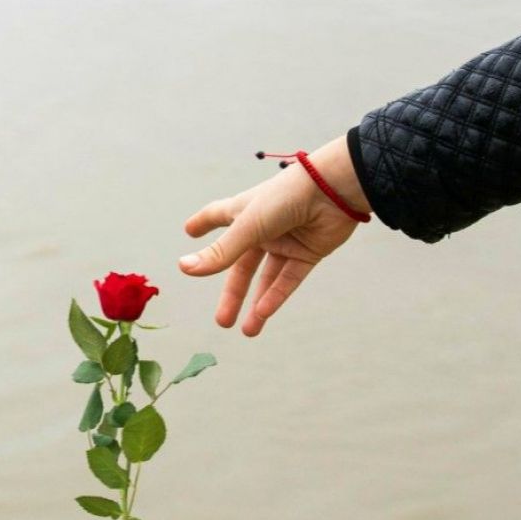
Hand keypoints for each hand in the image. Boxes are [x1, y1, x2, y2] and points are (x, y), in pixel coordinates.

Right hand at [178, 135, 369, 336]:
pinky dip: (277, 296)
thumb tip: (184, 269)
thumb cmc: (286, 198)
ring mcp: (286, 241)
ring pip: (266, 278)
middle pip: (241, 265)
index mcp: (244, 211)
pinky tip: (264, 313)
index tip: (190, 231)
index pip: (217, 216)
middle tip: (221, 320)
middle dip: (232, 294)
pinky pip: (289, 279)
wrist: (336, 189)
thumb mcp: (247, 227)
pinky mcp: (309, 252)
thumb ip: (220, 252)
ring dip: (256, 305)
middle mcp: (263, 228)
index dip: (203, 223)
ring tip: (246, 331)